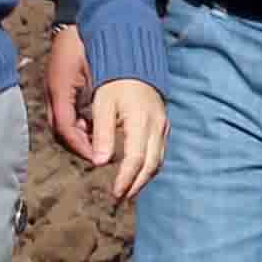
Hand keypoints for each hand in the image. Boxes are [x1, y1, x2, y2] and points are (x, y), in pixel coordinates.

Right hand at [40, 22, 96, 161]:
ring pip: (64, 125)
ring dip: (81, 136)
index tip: (99, 157)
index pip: (65, 130)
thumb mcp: (98, 68)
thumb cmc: (88, 40)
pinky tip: (96, 125)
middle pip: (62, 132)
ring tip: (101, 143)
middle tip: (101, 155)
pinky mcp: (60, 89)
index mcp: (59, 90)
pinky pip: (67, 114)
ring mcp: (55, 91)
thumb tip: (109, 125)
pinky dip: (81, 124)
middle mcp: (54, 93)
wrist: (76, 19)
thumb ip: (100, 99)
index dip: (81, 147)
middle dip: (80, 146)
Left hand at [88, 76, 167, 202]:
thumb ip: (102, 135)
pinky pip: (160, 152)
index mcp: (141, 121)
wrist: (134, 61)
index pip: (136, 159)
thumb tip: (98, 163)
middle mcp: (156, 125)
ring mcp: (163, 125)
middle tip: (120, 199)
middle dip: (136, 185)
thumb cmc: (113, 82)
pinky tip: (137, 172)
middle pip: (151, 165)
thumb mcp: (102, 105)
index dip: (126, 179)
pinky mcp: (163, 124)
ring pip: (158, 160)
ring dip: (144, 178)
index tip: (114, 194)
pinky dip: (149, 166)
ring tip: (127, 190)